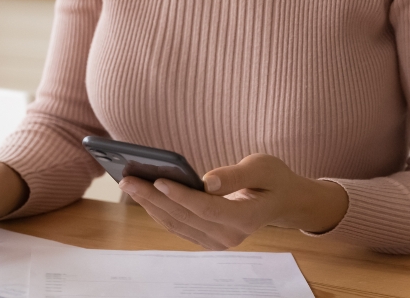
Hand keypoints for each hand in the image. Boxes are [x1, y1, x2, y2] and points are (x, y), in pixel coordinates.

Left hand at [119, 153, 348, 249]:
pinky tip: (142, 194)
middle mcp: (230, 236)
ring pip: (177, 224)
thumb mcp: (262, 168)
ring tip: (128, 184)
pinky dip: (159, 210)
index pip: (207, 208)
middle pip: (185, 217)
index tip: (158, 179)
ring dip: (150, 205)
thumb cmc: (272, 179)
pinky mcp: (207, 239)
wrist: (282, 201)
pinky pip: (178, 226)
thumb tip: (207, 182)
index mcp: (246, 218)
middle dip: (154, 197)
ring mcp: (218, 241)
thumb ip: (235, 175)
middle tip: (127, 178)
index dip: (181, 195)